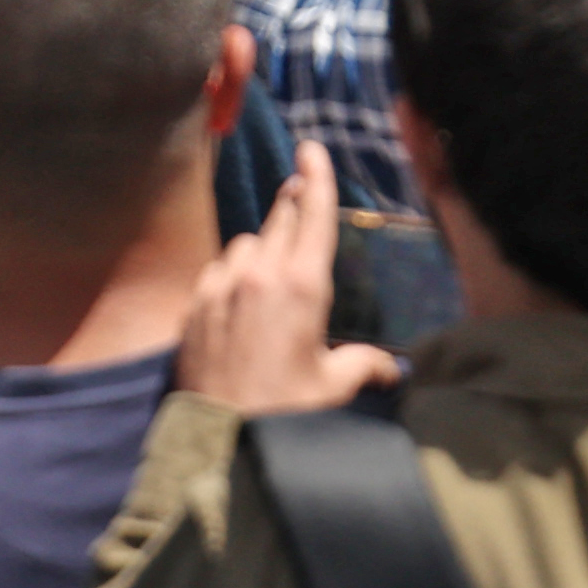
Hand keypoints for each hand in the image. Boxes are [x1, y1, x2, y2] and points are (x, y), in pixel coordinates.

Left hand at [177, 142, 400, 416]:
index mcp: (302, 285)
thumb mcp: (334, 387)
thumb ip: (365, 365)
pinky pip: (216, 271)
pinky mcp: (193, 304)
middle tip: (298, 195)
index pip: (314, 214)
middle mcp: (259, 274)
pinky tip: (238, 297)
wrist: (222, 439)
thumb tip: (393, 368)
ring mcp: (220, 285)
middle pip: (279, 221)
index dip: (317, 176)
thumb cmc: (287, 411)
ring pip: (244, 245)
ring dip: (260, 249)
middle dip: (292, 207)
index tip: (311, 147)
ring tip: (271, 270)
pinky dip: (231, 275)